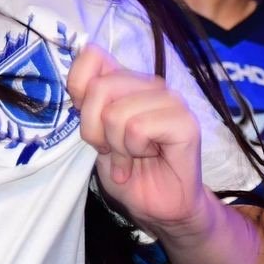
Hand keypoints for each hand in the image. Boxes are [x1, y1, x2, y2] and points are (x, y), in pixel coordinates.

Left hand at [67, 43, 210, 240]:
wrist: (158, 207)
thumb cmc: (129, 171)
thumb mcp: (94, 134)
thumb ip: (87, 99)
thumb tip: (83, 62)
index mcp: (128, 82)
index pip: (93, 56)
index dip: (78, 88)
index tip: (90, 123)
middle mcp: (151, 85)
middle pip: (100, 87)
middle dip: (94, 129)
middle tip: (110, 149)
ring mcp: (171, 101)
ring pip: (117, 112)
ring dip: (117, 145)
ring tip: (131, 157)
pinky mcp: (185, 122)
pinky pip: (138, 127)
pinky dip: (134, 150)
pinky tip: (148, 157)